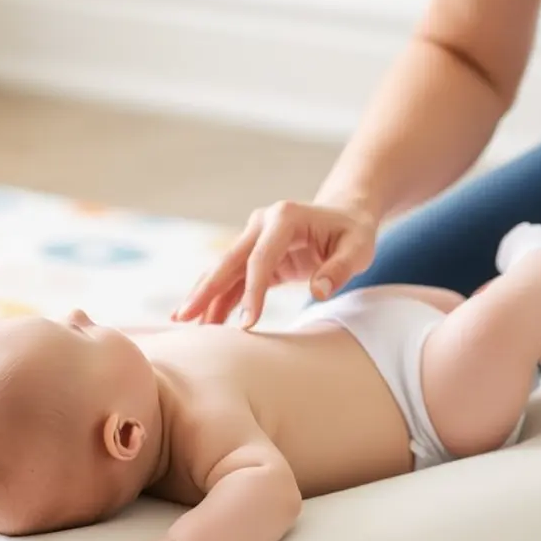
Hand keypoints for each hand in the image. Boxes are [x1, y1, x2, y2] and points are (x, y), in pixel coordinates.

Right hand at [174, 200, 377, 328]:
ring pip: (224, 271)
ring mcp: (254, 237)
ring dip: (204, 296)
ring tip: (183, 322)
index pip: (260, 259)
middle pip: (229, 261)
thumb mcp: (358, 248)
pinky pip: (232, 280)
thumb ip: (340, 269)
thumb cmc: (353, 232)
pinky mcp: (254, 255)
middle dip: (205, 290)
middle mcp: (262, 223)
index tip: (247, 324)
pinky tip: (203, 320)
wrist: (345, 215)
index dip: (252, 293)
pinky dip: (218, 299)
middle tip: (184, 317)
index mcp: (284, 218)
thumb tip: (318, 292)